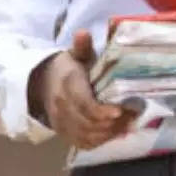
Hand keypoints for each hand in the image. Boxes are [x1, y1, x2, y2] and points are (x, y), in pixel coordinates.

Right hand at [30, 30, 135, 148]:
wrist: (43, 84)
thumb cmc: (67, 68)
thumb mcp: (75, 54)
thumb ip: (82, 46)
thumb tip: (83, 32)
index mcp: (68, 85)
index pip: (84, 104)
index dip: (103, 111)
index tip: (120, 110)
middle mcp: (63, 106)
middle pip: (90, 123)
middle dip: (114, 122)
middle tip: (133, 115)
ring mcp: (62, 122)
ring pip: (88, 136)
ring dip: (110, 133)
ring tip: (128, 123)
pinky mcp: (64, 133)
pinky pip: (84, 143)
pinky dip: (101, 141)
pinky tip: (115, 132)